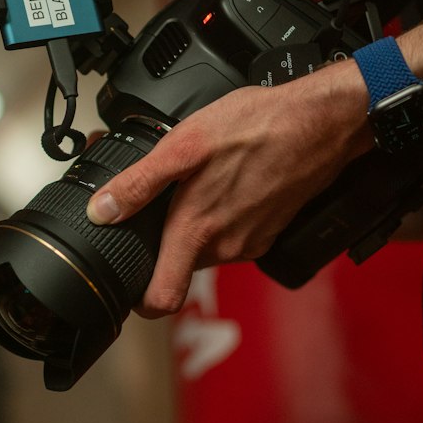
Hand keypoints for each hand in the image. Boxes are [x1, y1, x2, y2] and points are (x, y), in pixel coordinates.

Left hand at [87, 56, 373, 315]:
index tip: (126, 278)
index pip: (161, 300)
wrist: (320, 122)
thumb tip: (103, 210)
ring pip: (208, 247)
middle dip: (165, 239)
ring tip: (194, 181)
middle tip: (157, 200)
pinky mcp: (270, 230)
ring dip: (196, 222)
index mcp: (198, 230)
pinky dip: (224, 214)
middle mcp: (227, 247)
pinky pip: (234, 234)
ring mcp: (252, 241)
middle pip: (180, 266)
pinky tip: (226, 180)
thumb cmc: (259, 126)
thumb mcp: (185, 144)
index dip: (137, 299)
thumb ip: (140, 182)